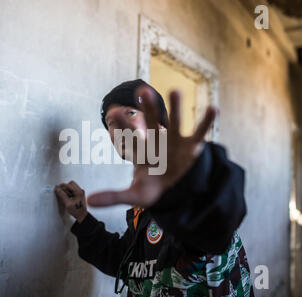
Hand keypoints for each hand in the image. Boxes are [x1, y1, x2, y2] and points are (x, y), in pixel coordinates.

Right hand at [54, 181, 87, 222]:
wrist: (81, 215)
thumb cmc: (76, 211)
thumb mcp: (67, 203)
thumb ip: (62, 195)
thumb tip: (58, 189)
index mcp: (78, 192)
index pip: (69, 185)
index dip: (62, 186)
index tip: (57, 188)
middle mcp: (80, 191)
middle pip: (71, 184)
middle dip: (65, 187)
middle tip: (62, 192)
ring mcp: (80, 192)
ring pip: (72, 186)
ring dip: (67, 190)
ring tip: (66, 197)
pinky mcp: (79, 194)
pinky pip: (73, 190)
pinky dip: (69, 192)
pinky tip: (68, 197)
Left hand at [87, 86, 217, 207]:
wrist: (172, 190)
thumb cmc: (152, 189)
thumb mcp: (134, 195)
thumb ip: (113, 196)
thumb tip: (88, 201)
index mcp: (142, 152)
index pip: (131, 138)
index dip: (123, 125)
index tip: (112, 111)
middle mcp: (158, 143)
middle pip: (152, 124)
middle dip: (148, 109)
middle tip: (142, 90)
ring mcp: (175, 143)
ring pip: (176, 123)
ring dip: (177, 108)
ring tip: (176, 90)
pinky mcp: (191, 148)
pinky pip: (200, 133)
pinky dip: (206, 122)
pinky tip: (213, 108)